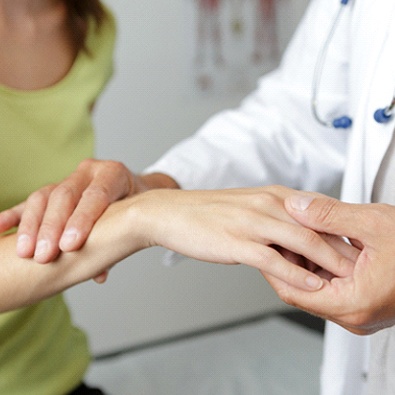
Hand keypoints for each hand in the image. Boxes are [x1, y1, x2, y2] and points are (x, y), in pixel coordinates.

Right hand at [0, 159, 134, 263]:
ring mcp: (70, 178)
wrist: (133, 190)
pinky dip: (15, 214)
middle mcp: (89, 172)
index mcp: (113, 174)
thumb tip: (99, 275)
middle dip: (52, 227)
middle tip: (44, 255)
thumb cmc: (136, 207)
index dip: (82, 220)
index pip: (96, 195)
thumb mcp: (136, 218)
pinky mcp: (54, 188)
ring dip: (32, 225)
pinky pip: (31, 201)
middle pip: (65, 196)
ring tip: (24, 252)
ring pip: (44, 197)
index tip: (70, 246)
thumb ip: (119, 241)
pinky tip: (0, 227)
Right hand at [127, 186, 354, 290]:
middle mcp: (266, 204)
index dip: (340, 231)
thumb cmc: (208, 212)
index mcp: (272, 195)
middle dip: (343, 248)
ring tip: (347, 280)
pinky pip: (273, 260)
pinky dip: (296, 275)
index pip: (318, 211)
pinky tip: (310, 287)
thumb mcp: (248, 207)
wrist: (171, 213)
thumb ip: (275, 218)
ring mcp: (251, 222)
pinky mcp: (236, 242)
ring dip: (328, 262)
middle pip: (317, 226)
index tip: (355, 249)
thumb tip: (297, 235)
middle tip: (362, 267)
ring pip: (302, 241)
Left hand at [264, 192, 394, 334]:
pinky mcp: (366, 304)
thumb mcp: (374, 223)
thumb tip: (296, 206)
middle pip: (301, 291)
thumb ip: (329, 215)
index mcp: (353, 302)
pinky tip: (319, 245)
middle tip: (277, 235)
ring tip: (297, 235)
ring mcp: (361, 313)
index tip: (265, 244)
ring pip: (315, 289)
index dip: (273, 265)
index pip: (292, 291)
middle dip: (288, 260)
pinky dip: (321, 267)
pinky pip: (332, 288)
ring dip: (304, 263)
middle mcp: (355, 315)